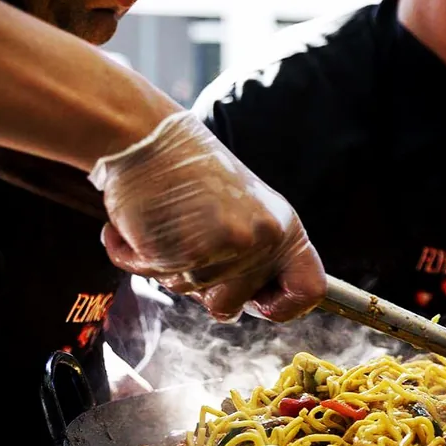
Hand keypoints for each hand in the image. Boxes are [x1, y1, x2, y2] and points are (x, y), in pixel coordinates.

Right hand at [89, 111, 324, 322]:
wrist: (148, 136)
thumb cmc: (188, 173)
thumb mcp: (244, 210)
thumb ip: (256, 254)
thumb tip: (256, 304)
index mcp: (285, 227)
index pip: (308, 291)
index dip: (283, 308)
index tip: (259, 303)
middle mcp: (265, 239)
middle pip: (232, 307)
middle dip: (202, 285)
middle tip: (189, 239)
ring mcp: (228, 247)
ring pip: (190, 294)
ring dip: (168, 266)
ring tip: (166, 221)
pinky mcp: (189, 252)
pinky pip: (156, 278)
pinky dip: (137, 256)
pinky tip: (142, 221)